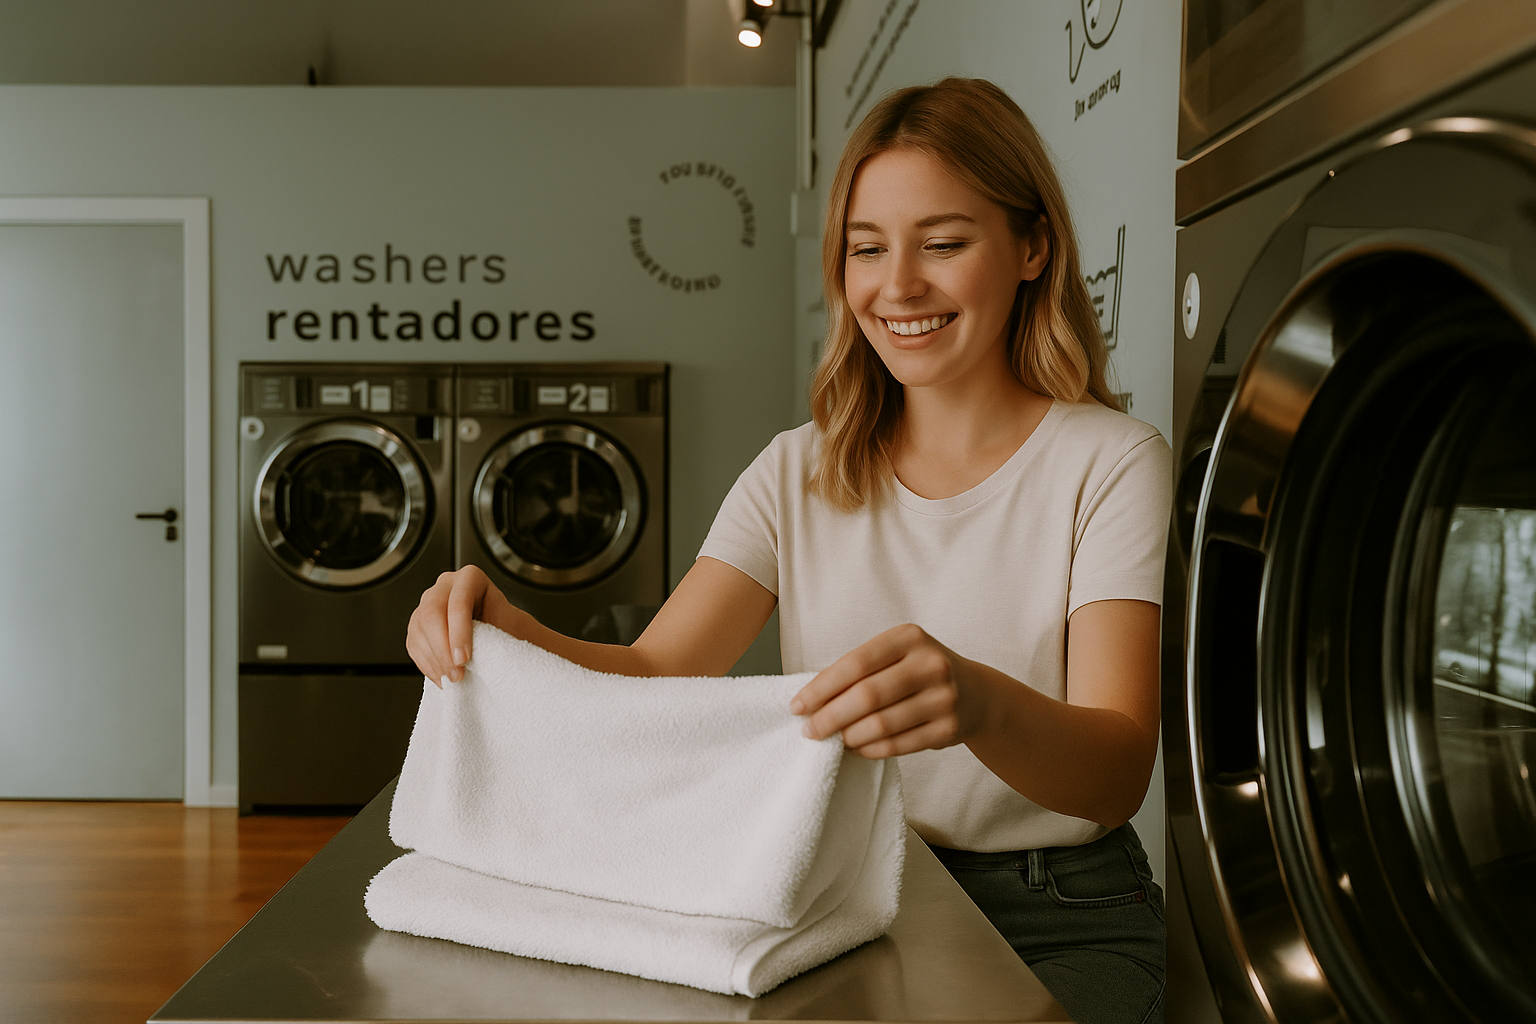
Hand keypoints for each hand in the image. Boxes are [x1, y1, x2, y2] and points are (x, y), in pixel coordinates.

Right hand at [405, 565, 517, 686]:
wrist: (501, 632)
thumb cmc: (508, 626)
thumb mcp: (511, 625)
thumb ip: (501, 634)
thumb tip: (492, 655)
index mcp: (471, 577)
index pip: (459, 602)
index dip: (459, 632)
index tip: (464, 659)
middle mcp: (445, 586)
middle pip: (432, 614)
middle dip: (443, 649)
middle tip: (457, 674)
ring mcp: (427, 603)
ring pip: (419, 630)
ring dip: (434, 660)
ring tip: (453, 680)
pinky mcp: (418, 623)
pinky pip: (414, 644)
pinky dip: (426, 664)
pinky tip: (442, 677)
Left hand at [790, 624, 984, 758]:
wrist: (977, 693)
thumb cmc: (919, 672)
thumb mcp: (897, 654)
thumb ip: (861, 670)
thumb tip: (811, 700)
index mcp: (909, 637)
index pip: (855, 663)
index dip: (821, 688)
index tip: (797, 706)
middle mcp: (930, 663)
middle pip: (866, 696)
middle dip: (830, 717)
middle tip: (809, 731)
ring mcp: (944, 697)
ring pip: (881, 725)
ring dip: (848, 737)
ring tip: (833, 740)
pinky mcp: (949, 728)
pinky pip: (898, 745)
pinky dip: (870, 750)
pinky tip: (857, 749)